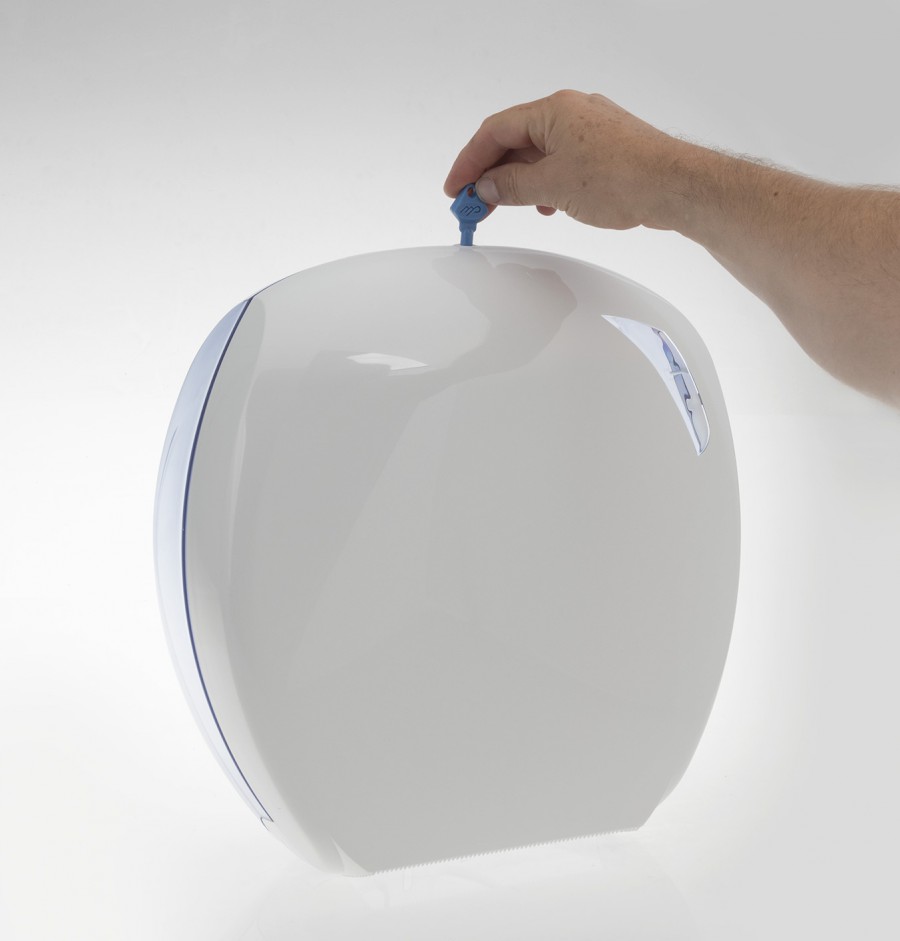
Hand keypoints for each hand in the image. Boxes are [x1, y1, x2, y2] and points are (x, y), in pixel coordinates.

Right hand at [443, 89, 683, 230]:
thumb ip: (512, 186)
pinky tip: (543, 205)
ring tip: (503, 208)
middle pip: (514, 141)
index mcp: (553, 110)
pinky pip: (561, 162)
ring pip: (538, 154)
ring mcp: (589, 130)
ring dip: (516, 181)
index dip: (468, 163)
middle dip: (490, 174)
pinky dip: (543, 183)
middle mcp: (570, 112)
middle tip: (472, 205)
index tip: (455, 190)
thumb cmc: (623, 177)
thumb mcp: (552, 187)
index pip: (494, 132)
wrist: (675, 186)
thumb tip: (488, 187)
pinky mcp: (605, 150)